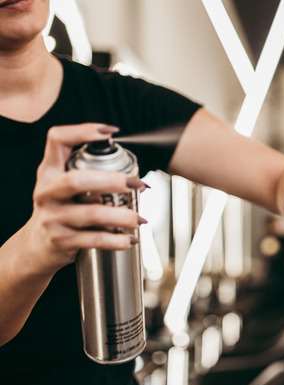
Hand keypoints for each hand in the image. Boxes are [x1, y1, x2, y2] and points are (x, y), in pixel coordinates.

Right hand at [22, 123, 146, 273]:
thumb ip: (88, 174)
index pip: (57, 140)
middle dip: (112, 181)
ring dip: (122, 216)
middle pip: (77, 180)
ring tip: (140, 219)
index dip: (82, 132)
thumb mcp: (63, 186)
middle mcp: (47, 191)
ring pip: (91, 213)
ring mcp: (52, 217)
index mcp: (49, 171)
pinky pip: (94, 239)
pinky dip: (116, 240)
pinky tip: (130, 239)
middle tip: (137, 184)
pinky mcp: (61, 240)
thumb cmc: (61, 209)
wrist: (36, 246)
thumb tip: (134, 173)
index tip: (109, 132)